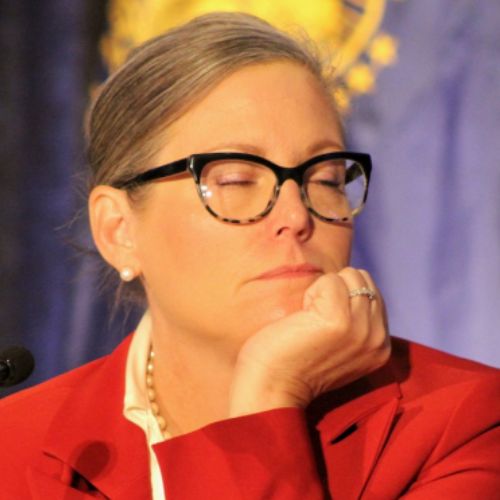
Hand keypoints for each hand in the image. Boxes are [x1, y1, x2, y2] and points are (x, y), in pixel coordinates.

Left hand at [229, 268, 390, 416]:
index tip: (324, 328)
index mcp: (382, 346)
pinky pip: (329, 281)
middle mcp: (378, 338)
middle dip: (335, 290)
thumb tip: (354, 284)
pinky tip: (302, 318)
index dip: (342, 298)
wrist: (272, 389)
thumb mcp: (341, 346)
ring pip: (349, 276)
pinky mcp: (339, 321)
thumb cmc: (294, 363)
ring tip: (309, 320)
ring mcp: (361, 329)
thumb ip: (356, 322)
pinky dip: (311, 292)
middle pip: (363, 279)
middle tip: (314, 321)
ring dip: (323, 291)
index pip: (373, 292)